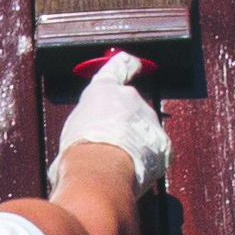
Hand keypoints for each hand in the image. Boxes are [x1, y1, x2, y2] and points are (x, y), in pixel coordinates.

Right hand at [55, 48, 170, 199]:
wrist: (99, 171)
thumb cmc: (77, 151)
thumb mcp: (72, 130)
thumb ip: (86, 126)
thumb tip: (86, 141)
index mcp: (103, 90)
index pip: (118, 68)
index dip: (126, 64)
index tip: (133, 62)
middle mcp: (130, 98)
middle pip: (131, 108)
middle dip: (123, 125)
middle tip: (108, 147)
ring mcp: (149, 120)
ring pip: (144, 132)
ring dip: (134, 145)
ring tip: (116, 164)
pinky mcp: (162, 143)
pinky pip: (155, 152)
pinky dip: (147, 161)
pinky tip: (131, 172)